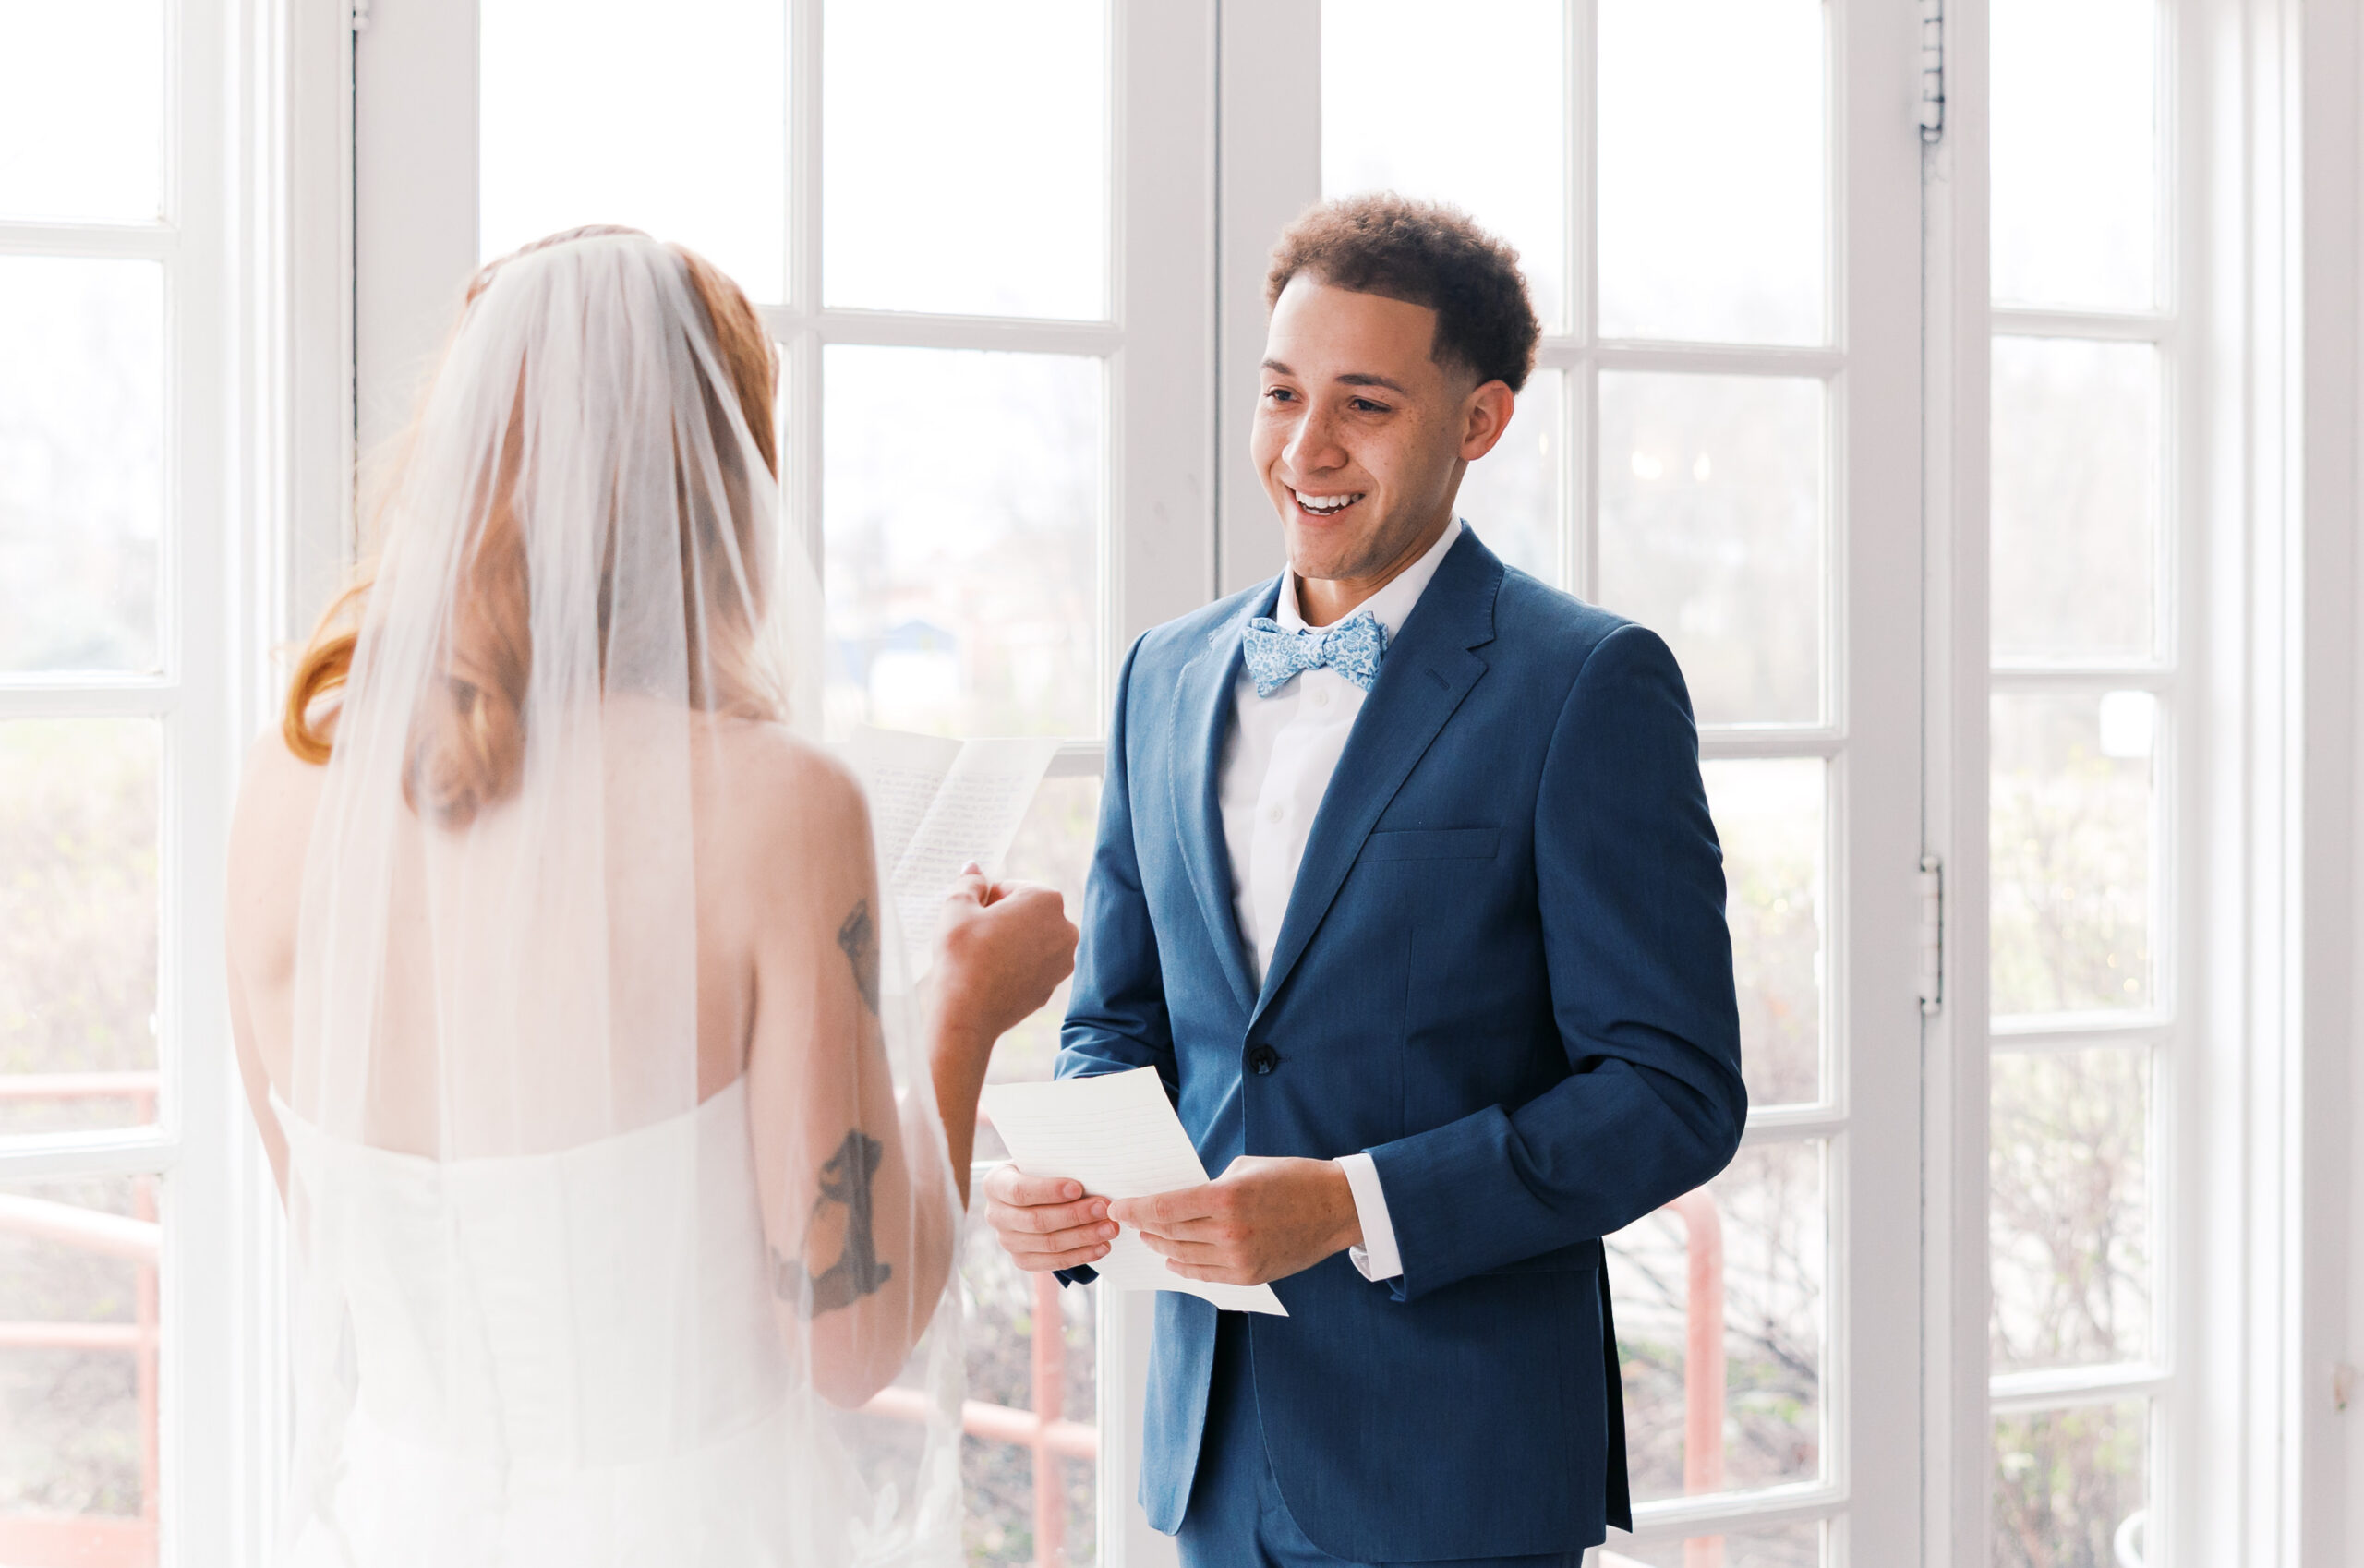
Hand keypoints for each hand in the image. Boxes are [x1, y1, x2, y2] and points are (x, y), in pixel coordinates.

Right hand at [933, 865, 1077, 1047]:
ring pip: (1030, 939)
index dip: (985, 900)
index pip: (1010, 888)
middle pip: (1025, 913)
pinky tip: (991, 976)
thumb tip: (973, 868)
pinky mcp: (1053, 986)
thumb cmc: (962, 954)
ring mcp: (1063, 961)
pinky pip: (1031, 966)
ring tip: (982, 956)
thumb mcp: (957, 907)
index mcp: (1047, 899)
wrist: (967, 1013)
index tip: (970, 917)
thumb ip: (969, 882)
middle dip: (1001, 919)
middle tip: (974, 936)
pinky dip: (1015, 966)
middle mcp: (1065, 928)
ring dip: (1009, 941)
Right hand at [980, 1163, 1118, 1272]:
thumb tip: (1093, 1175)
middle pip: (1037, 1221)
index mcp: (995, 1184)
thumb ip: (1057, 1166)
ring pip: (1048, 1244)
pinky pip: (1053, 1262)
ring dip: (1084, 1237)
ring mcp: (1007, 1241)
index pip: (1019, 1191)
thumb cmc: (1042, 1171)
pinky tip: (1101, 1247)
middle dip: (1075, 1215)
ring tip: (1109, 1228)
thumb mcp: (1041, 1161)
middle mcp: (996, 1215)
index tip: (1078, 1188)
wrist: (1034, 1194)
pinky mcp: (1022, 1260)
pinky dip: (1081, 1255)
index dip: (1049, 1191)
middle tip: (1104, 1208)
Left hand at [1108, 1156, 1361, 1286]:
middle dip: (1143, 1226)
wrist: (1337, 1207)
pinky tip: (1173, 1258)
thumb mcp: (1246, 1168)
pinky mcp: (1250, 1275)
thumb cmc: (1292, 1178)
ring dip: (1161, 1245)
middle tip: (1128, 1219)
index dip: (1135, 1209)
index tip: (1118, 1206)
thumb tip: (1179, 1198)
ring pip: (1183, 1256)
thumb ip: (1210, 1185)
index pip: (1164, 1208)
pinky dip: (1184, 1266)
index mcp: (1226, 1198)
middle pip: (1169, 1233)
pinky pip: (1205, 1275)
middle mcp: (1229, 1232)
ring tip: (1148, 1237)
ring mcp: (1240, 1258)